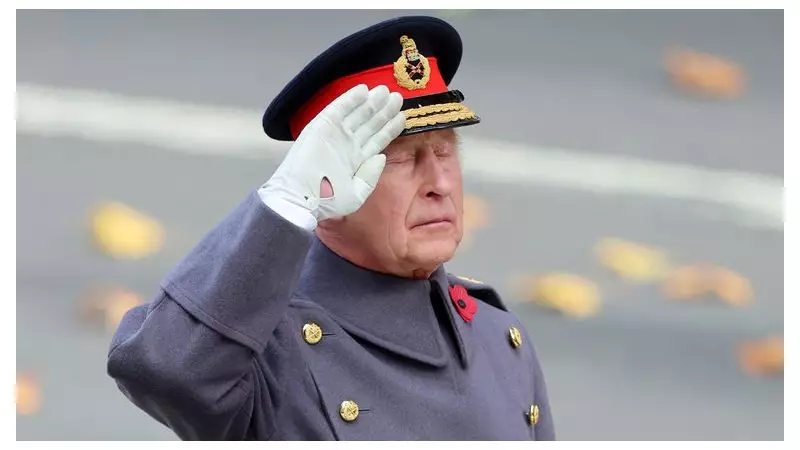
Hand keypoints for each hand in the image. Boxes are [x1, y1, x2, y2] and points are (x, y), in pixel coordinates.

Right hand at [259, 84, 404, 222]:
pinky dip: (350, 99)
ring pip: (358, 114)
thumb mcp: (356, 195)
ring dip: (372, 102)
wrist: (300, 197)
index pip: (377, 139)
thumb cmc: (327, 201)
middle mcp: (348, 144)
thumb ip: (370, 176)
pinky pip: (339, 109)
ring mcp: (336, 134)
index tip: (402, 116)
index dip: (390, 128)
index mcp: (357, 160)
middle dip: (384, 111)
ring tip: (387, 91)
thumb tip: (381, 156)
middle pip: (371, 124)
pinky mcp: (322, 126)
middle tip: (398, 98)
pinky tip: (364, 90)